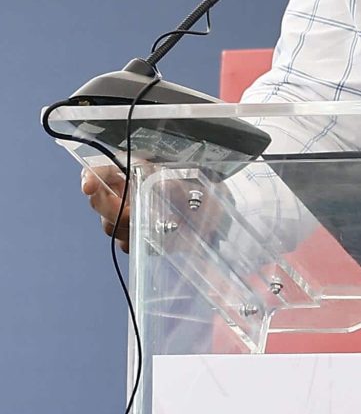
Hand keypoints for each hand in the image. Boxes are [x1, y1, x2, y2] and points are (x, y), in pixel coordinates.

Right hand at [79, 163, 224, 252]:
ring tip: (154, 224)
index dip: (90, 177)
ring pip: (110, 225)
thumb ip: (177, 182)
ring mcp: (128, 214)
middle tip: (132, 214)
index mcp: (135, 170)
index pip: (101, 170)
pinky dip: (138, 242)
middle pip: (99, 202)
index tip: (89, 187)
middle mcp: (127, 191)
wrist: (218, 215)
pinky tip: (156, 237)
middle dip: (112, 210)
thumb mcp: (195, 182)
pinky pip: (125, 243)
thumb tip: (163, 183)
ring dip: (128, 228)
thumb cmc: (205, 191)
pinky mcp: (136, 235)